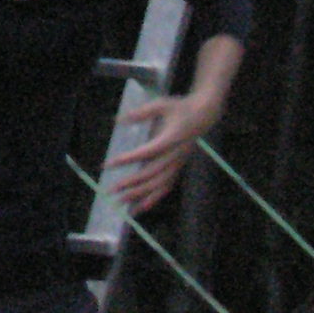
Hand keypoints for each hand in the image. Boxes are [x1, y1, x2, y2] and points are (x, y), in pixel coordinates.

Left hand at [104, 92, 223, 211]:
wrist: (203, 116)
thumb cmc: (180, 108)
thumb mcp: (161, 104)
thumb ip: (141, 113)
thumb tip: (118, 120)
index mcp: (170, 139)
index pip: (147, 152)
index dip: (129, 159)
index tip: (110, 163)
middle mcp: (175, 156)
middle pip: (151, 174)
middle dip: (130, 184)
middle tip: (111, 190)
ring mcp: (177, 164)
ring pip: (158, 185)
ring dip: (139, 195)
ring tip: (121, 202)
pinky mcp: (177, 168)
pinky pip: (165, 187)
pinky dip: (153, 199)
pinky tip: (139, 207)